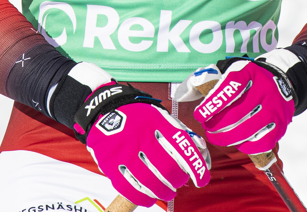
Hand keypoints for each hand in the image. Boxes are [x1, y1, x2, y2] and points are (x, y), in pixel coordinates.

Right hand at [71, 74, 209, 205]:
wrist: (104, 109)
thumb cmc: (138, 117)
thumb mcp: (160, 117)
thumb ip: (180, 134)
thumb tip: (201, 155)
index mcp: (158, 122)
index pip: (182, 147)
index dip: (195, 167)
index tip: (201, 179)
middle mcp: (142, 137)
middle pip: (167, 169)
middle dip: (178, 181)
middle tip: (178, 183)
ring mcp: (125, 152)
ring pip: (149, 183)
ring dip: (162, 193)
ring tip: (166, 192)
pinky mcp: (111, 164)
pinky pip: (129, 188)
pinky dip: (143, 198)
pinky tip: (148, 197)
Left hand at [194, 53, 297, 154]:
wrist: (282, 81)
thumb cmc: (250, 81)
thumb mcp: (235, 72)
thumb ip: (217, 85)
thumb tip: (191, 99)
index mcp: (250, 72)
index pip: (230, 88)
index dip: (212, 104)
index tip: (199, 115)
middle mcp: (264, 89)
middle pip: (236, 114)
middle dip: (216, 125)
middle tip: (207, 127)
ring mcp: (274, 109)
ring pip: (246, 131)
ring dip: (226, 138)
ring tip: (216, 137)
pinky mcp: (280, 126)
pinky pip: (260, 143)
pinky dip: (245, 146)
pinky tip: (237, 142)